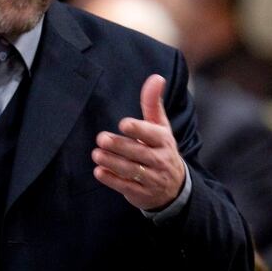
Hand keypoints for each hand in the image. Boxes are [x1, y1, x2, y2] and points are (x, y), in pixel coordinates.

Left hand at [91, 74, 185, 209]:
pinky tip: (98, 172)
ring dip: (112, 162)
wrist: (175, 188)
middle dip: (119, 146)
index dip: (139, 129)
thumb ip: (153, 103)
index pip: (153, 134)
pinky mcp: (142, 193)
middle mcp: (160, 160)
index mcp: (164, 141)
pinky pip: (126, 187)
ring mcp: (152, 178)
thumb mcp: (160, 127)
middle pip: (139, 152)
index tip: (123, 124)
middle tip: (100, 138)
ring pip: (131, 170)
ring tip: (96, 154)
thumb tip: (157, 77)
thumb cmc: (161, 149)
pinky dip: (112, 180)